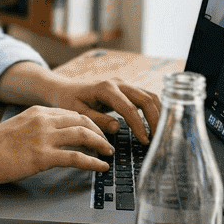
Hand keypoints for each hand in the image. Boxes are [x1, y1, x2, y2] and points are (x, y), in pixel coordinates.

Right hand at [0, 107, 112, 184]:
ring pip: (84, 135)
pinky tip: (101, 167)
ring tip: (108, 153)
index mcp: (37, 112)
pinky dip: (93, 162)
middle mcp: (43, 120)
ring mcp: (44, 138)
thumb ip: (36, 128)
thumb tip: (51, 137)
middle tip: (107, 143)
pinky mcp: (43, 156)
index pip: (71, 113)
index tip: (96, 132)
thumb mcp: (17, 127)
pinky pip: (77, 157)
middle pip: (83, 121)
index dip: (88, 123)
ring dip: (101, 145)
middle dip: (99, 131)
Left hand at [47, 76, 161, 143]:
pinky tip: (155, 124)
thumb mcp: (77, 113)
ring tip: (159, 134)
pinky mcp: (127, 89)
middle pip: (146, 98)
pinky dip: (153, 110)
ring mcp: (124, 84)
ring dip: (158, 114)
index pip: (129, 108)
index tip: (144, 141)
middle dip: (155, 119)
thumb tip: (117, 127)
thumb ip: (97, 120)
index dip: (139, 125)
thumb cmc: (69, 102)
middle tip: (158, 139)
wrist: (65, 90)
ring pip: (149, 96)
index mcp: (105, 88)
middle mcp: (118, 83)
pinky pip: (145, 97)